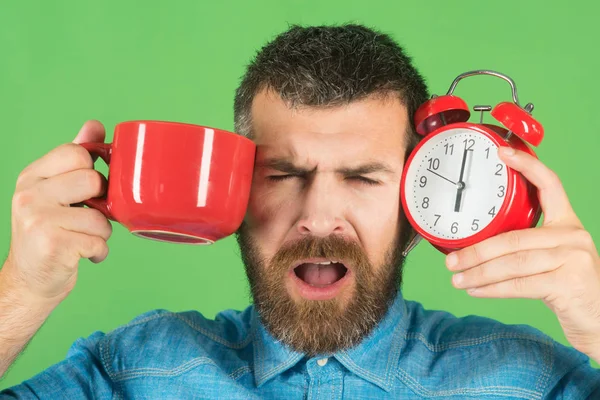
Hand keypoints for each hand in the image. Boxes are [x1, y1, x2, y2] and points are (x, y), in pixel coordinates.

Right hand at [4, 120, 112, 300]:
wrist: (29, 281)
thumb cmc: (49, 232)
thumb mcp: (55, 191)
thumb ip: (74, 159)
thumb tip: (95, 125)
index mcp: (32, 177)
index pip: (77, 153)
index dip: (93, 171)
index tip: (88, 189)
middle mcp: (29, 195)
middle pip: (94, 181)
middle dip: (101, 204)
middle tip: (87, 216)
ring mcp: (39, 220)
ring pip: (102, 217)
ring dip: (101, 234)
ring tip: (83, 239)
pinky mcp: (53, 246)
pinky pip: (99, 242)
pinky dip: (98, 252)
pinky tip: (83, 255)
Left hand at [445, 146, 599, 360]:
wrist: (599, 319)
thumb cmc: (567, 287)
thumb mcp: (550, 258)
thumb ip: (525, 246)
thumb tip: (476, 245)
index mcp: (567, 223)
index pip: (549, 184)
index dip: (526, 165)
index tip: (501, 152)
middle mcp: (573, 235)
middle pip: (513, 237)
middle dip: (475, 251)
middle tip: (451, 261)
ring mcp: (573, 257)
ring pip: (512, 262)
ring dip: (478, 272)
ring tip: (457, 278)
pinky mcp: (569, 282)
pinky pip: (519, 284)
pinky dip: (492, 289)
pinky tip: (474, 290)